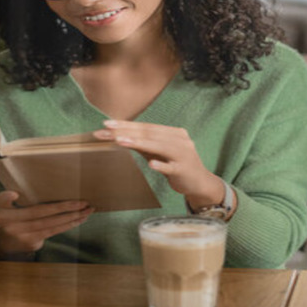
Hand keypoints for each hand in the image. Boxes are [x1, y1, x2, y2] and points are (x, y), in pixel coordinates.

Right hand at [0, 191, 93, 259]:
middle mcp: (13, 226)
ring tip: (87, 210)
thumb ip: (4, 198)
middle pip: (40, 213)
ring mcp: (24, 236)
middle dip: (64, 207)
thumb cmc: (9, 217)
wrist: (7, 243)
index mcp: (4, 214)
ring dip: (71, 217)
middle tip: (83, 202)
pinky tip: (80, 219)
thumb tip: (14, 194)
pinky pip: (54, 231)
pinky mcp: (34, 242)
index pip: (11, 204)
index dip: (15, 199)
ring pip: (51, 224)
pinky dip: (68, 224)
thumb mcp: (1, 206)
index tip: (20, 194)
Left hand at [93, 120, 225, 209]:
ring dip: (139, 143)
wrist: (200, 183)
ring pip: (160, 146)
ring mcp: (184, 155)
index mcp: (174, 133)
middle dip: (126, 131)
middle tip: (106, 130)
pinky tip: (151, 164)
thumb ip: (143, 144)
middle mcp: (180, 140)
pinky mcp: (184, 170)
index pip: (147, 127)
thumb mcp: (159, 153)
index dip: (127, 124)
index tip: (106, 123)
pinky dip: (162, 165)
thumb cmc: (176, 165)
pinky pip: (171, 167)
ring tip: (120, 141)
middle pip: (150, 133)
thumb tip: (119, 136)